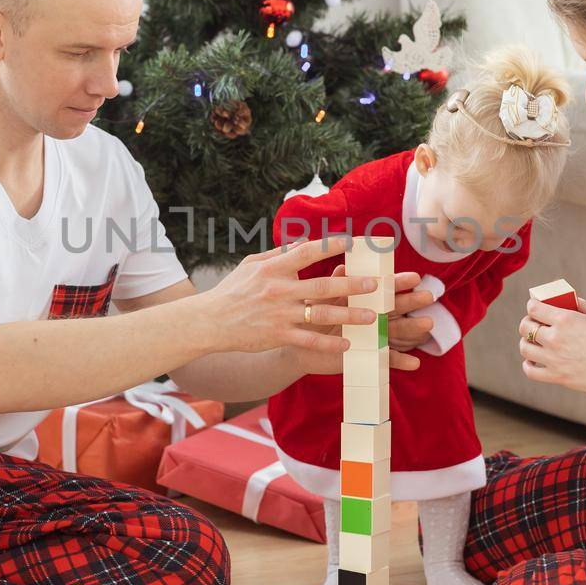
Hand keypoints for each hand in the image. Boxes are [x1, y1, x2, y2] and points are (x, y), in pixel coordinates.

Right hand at [199, 238, 380, 357]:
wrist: (210, 322)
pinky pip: (309, 339)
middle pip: (322, 286)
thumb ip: (277, 254)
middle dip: (351, 285)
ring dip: (349, 315)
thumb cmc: (231, 291)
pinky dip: (329, 343)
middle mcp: (279, 290)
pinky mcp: (278, 335)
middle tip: (375, 284)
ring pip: (321, 314)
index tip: (352, 242)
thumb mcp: (250, 265)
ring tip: (371, 317)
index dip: (330, 245)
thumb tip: (301, 241)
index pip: (306, 252)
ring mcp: (280, 314)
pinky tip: (347, 343)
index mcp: (273, 269)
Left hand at [292, 265, 425, 375]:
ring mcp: (371, 337)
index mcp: (360, 299)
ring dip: (412, 327)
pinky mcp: (368, 356)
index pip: (382, 289)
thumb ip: (332, 286)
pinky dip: (398, 362)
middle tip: (429, 296)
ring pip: (394, 331)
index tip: (415, 277)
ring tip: (427, 323)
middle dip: (411, 301)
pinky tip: (414, 363)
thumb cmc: (310, 318)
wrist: (299, 346)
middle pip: (394, 307)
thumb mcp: (319, 301)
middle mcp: (371, 316)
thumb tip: (342, 268)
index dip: (398, 283)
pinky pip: (385, 360)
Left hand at [517, 297, 585, 396]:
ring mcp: (553, 359)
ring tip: (533, 341)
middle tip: (533, 323)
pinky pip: (530, 371)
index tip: (534, 307)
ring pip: (524, 348)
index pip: (534, 308)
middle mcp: (555, 339)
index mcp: (565, 320)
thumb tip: (569, 300)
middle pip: (525, 327)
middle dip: (527, 322)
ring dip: (526, 342)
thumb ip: (581, 304)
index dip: (532, 305)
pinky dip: (528, 364)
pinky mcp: (556, 377)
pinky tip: (534, 360)